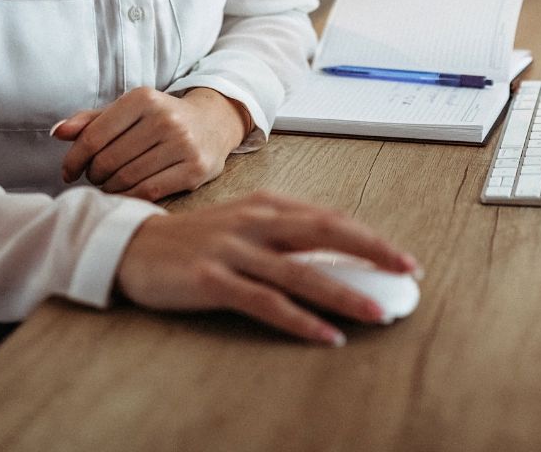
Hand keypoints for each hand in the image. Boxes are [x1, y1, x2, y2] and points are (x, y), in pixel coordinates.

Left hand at [52, 86, 249, 200]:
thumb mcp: (130, 110)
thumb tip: (57, 132)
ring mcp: (183, 144)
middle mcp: (165, 118)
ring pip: (126, 178)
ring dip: (110, 187)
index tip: (69, 171)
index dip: (73, 159)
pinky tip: (126, 193)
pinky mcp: (196, 168)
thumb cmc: (161, 118)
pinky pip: (149, 191)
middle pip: (108, 160)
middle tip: (95, 177)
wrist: (214, 122)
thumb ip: (92, 120)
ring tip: (110, 184)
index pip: (93, 137)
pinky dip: (130, 196)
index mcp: (144, 98)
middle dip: (93, 174)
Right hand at [115, 191, 420, 344]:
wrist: (134, 245)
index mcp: (269, 204)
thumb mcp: (246, 225)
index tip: (401, 258)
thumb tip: (337, 258)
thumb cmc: (199, 239)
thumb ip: (286, 235)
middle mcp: (256, 220)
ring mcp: (234, 249)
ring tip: (377, 312)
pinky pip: (265, 302)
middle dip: (372, 252)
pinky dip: (300, 320)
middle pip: (326, 233)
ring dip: (343, 293)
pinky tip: (326, 335)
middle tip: (407, 272)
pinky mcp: (213, 280)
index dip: (370, 237)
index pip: (331, 218)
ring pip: (300, 272)